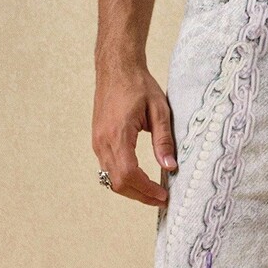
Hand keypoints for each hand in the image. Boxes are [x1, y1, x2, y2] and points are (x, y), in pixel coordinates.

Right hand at [92, 64, 175, 205]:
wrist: (116, 68)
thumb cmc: (138, 85)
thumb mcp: (159, 110)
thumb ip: (164, 140)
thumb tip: (170, 167)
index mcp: (117, 134)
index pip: (129, 174)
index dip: (146, 190)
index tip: (163, 195)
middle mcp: (103, 141)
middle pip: (118, 183)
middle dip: (140, 195)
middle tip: (161, 199)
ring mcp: (97, 142)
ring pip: (110, 179)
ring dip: (131, 190)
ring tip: (153, 192)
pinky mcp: (98, 141)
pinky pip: (107, 169)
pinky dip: (123, 179)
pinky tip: (140, 179)